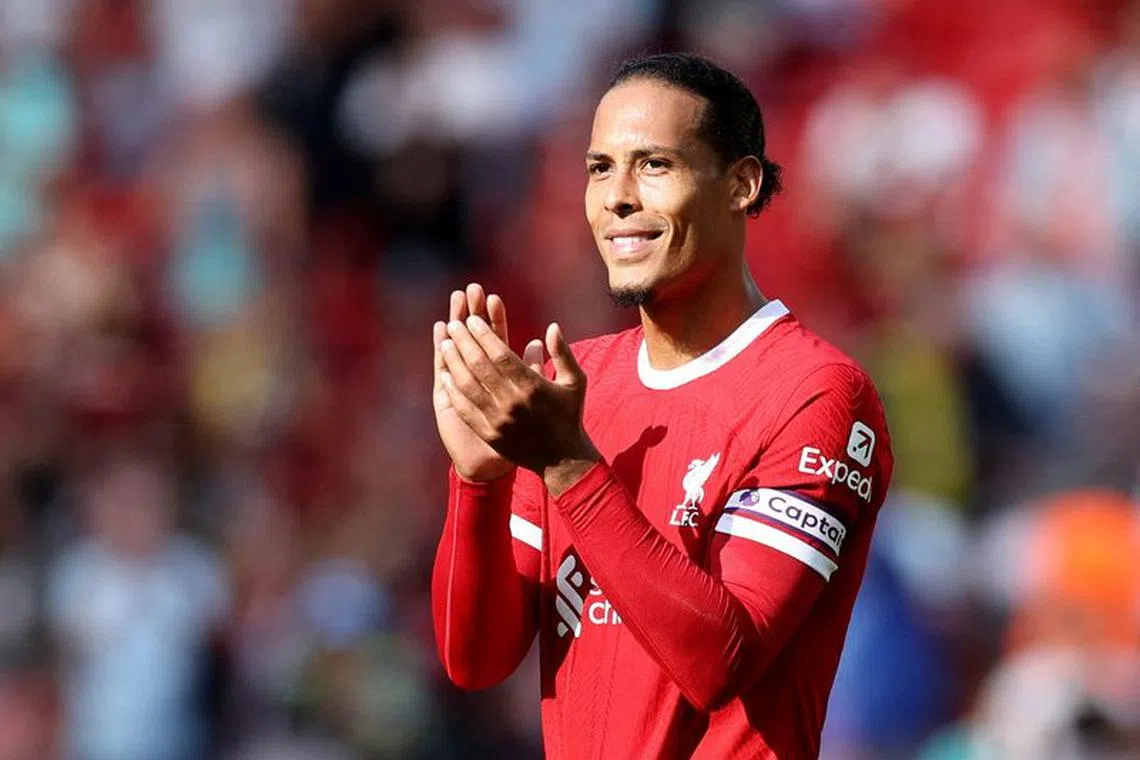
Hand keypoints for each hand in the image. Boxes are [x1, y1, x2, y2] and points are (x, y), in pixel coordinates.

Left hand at [437, 315, 599, 483]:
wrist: (562, 460)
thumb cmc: (569, 416)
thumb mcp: (575, 382)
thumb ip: (563, 353)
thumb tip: (552, 327)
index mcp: (533, 386)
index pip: (501, 354)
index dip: (484, 335)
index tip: (472, 320)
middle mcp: (512, 402)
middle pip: (480, 366)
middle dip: (464, 342)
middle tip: (453, 325)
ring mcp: (498, 420)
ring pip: (468, 385)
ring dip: (454, 362)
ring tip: (445, 345)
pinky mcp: (489, 434)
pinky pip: (465, 408)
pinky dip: (454, 390)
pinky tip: (447, 375)